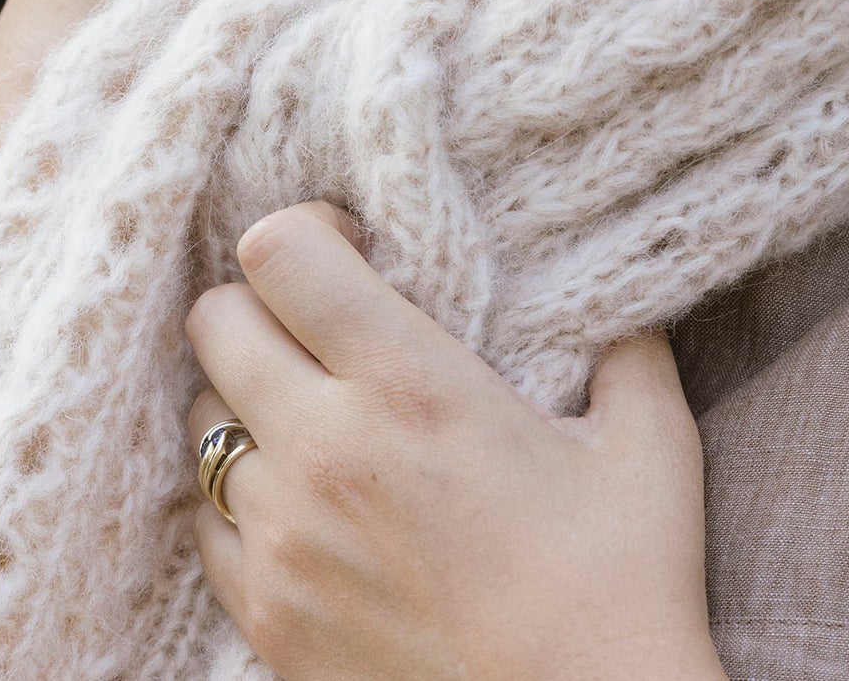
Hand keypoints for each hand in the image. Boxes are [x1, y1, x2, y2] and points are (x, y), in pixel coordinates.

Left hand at [185, 202, 725, 680]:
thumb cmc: (623, 586)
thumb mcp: (648, 443)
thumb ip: (625, 346)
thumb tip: (620, 299)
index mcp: (409, 384)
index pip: (279, 255)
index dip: (306, 230)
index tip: (350, 247)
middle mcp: (324, 451)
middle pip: (214, 322)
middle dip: (258, 303)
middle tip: (317, 321)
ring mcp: (283, 541)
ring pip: (200, 420)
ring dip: (245, 400)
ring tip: (312, 414)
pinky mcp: (266, 619)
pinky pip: (205, 524)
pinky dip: (240, 498)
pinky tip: (306, 503)